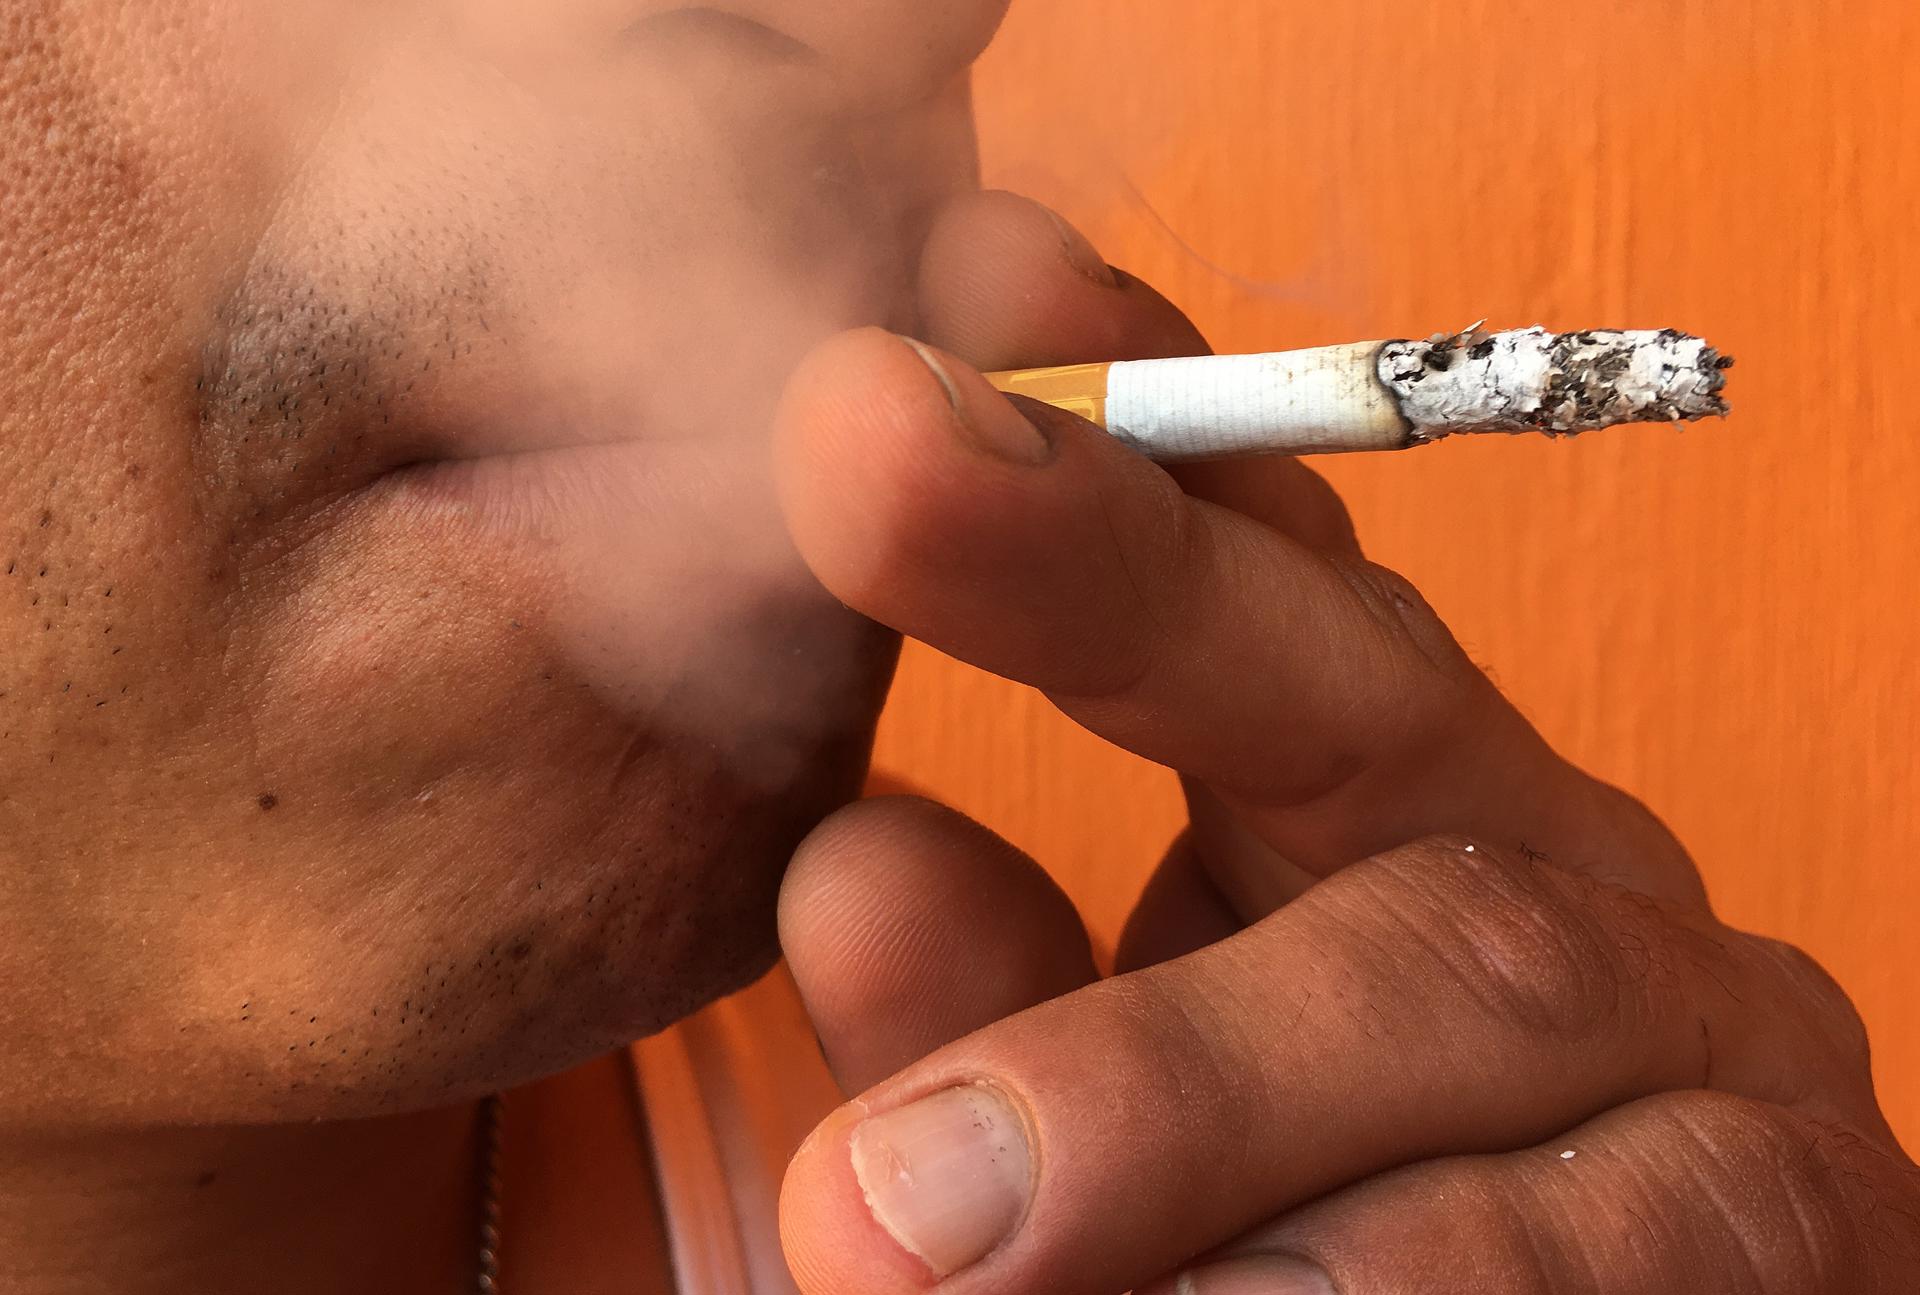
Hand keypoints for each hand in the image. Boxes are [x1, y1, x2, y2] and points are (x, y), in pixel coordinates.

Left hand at [770, 192, 1919, 1292]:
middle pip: (1348, 673)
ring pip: (1468, 960)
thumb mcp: (1083, 1109)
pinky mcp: (1807, 1215)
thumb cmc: (1261, 1244)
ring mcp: (1690, 1019)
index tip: (879, 364)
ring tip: (910, 1225)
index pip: (1228, 547)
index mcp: (1353, 782)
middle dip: (1096, 584)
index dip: (1071, 435)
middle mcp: (1529, 844)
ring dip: (1183, 1087)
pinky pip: (1631, 1221)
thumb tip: (854, 862)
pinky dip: (1408, 1275)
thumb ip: (990, 1001)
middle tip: (855, 522)